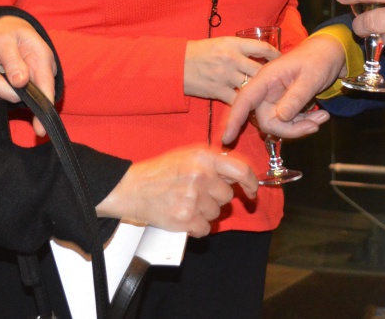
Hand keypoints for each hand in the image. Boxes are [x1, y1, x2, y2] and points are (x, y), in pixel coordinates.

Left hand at [0, 14, 57, 136]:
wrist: (0, 26)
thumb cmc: (6, 30)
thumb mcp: (6, 39)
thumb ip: (12, 61)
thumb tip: (20, 83)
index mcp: (42, 61)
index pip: (46, 90)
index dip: (43, 110)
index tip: (40, 130)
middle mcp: (36, 75)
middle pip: (17, 95)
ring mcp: (24, 82)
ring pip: (3, 94)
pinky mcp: (11, 86)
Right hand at [95, 146, 258, 237]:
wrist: (132, 188)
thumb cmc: (160, 172)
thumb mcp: (188, 155)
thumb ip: (213, 163)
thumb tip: (238, 177)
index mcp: (204, 156)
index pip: (242, 170)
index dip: (251, 183)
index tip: (251, 192)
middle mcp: (202, 175)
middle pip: (227, 196)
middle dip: (215, 198)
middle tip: (195, 194)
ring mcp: (194, 198)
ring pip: (216, 214)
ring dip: (204, 213)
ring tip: (185, 203)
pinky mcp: (185, 219)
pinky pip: (205, 229)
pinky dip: (196, 227)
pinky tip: (183, 217)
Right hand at [184, 36, 279, 104]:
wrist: (177, 64)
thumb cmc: (199, 52)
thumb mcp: (221, 42)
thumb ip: (239, 48)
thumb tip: (259, 54)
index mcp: (234, 44)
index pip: (263, 47)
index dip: (276, 55)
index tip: (281, 61)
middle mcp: (232, 59)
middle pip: (260, 69)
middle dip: (271, 78)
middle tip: (279, 83)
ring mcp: (226, 76)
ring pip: (251, 86)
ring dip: (260, 93)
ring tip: (269, 97)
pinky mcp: (218, 91)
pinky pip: (238, 100)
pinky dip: (245, 104)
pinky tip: (251, 106)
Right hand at [221, 36, 342, 144]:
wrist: (328, 54)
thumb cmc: (318, 59)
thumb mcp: (311, 78)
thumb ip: (296, 97)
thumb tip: (281, 117)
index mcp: (266, 78)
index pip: (245, 100)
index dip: (234, 119)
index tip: (226, 138)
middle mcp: (266, 90)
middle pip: (267, 120)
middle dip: (290, 129)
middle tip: (316, 125)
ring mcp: (274, 98)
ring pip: (278, 124)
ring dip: (300, 126)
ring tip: (322, 117)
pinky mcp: (283, 104)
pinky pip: (287, 122)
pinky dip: (303, 123)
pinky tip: (320, 115)